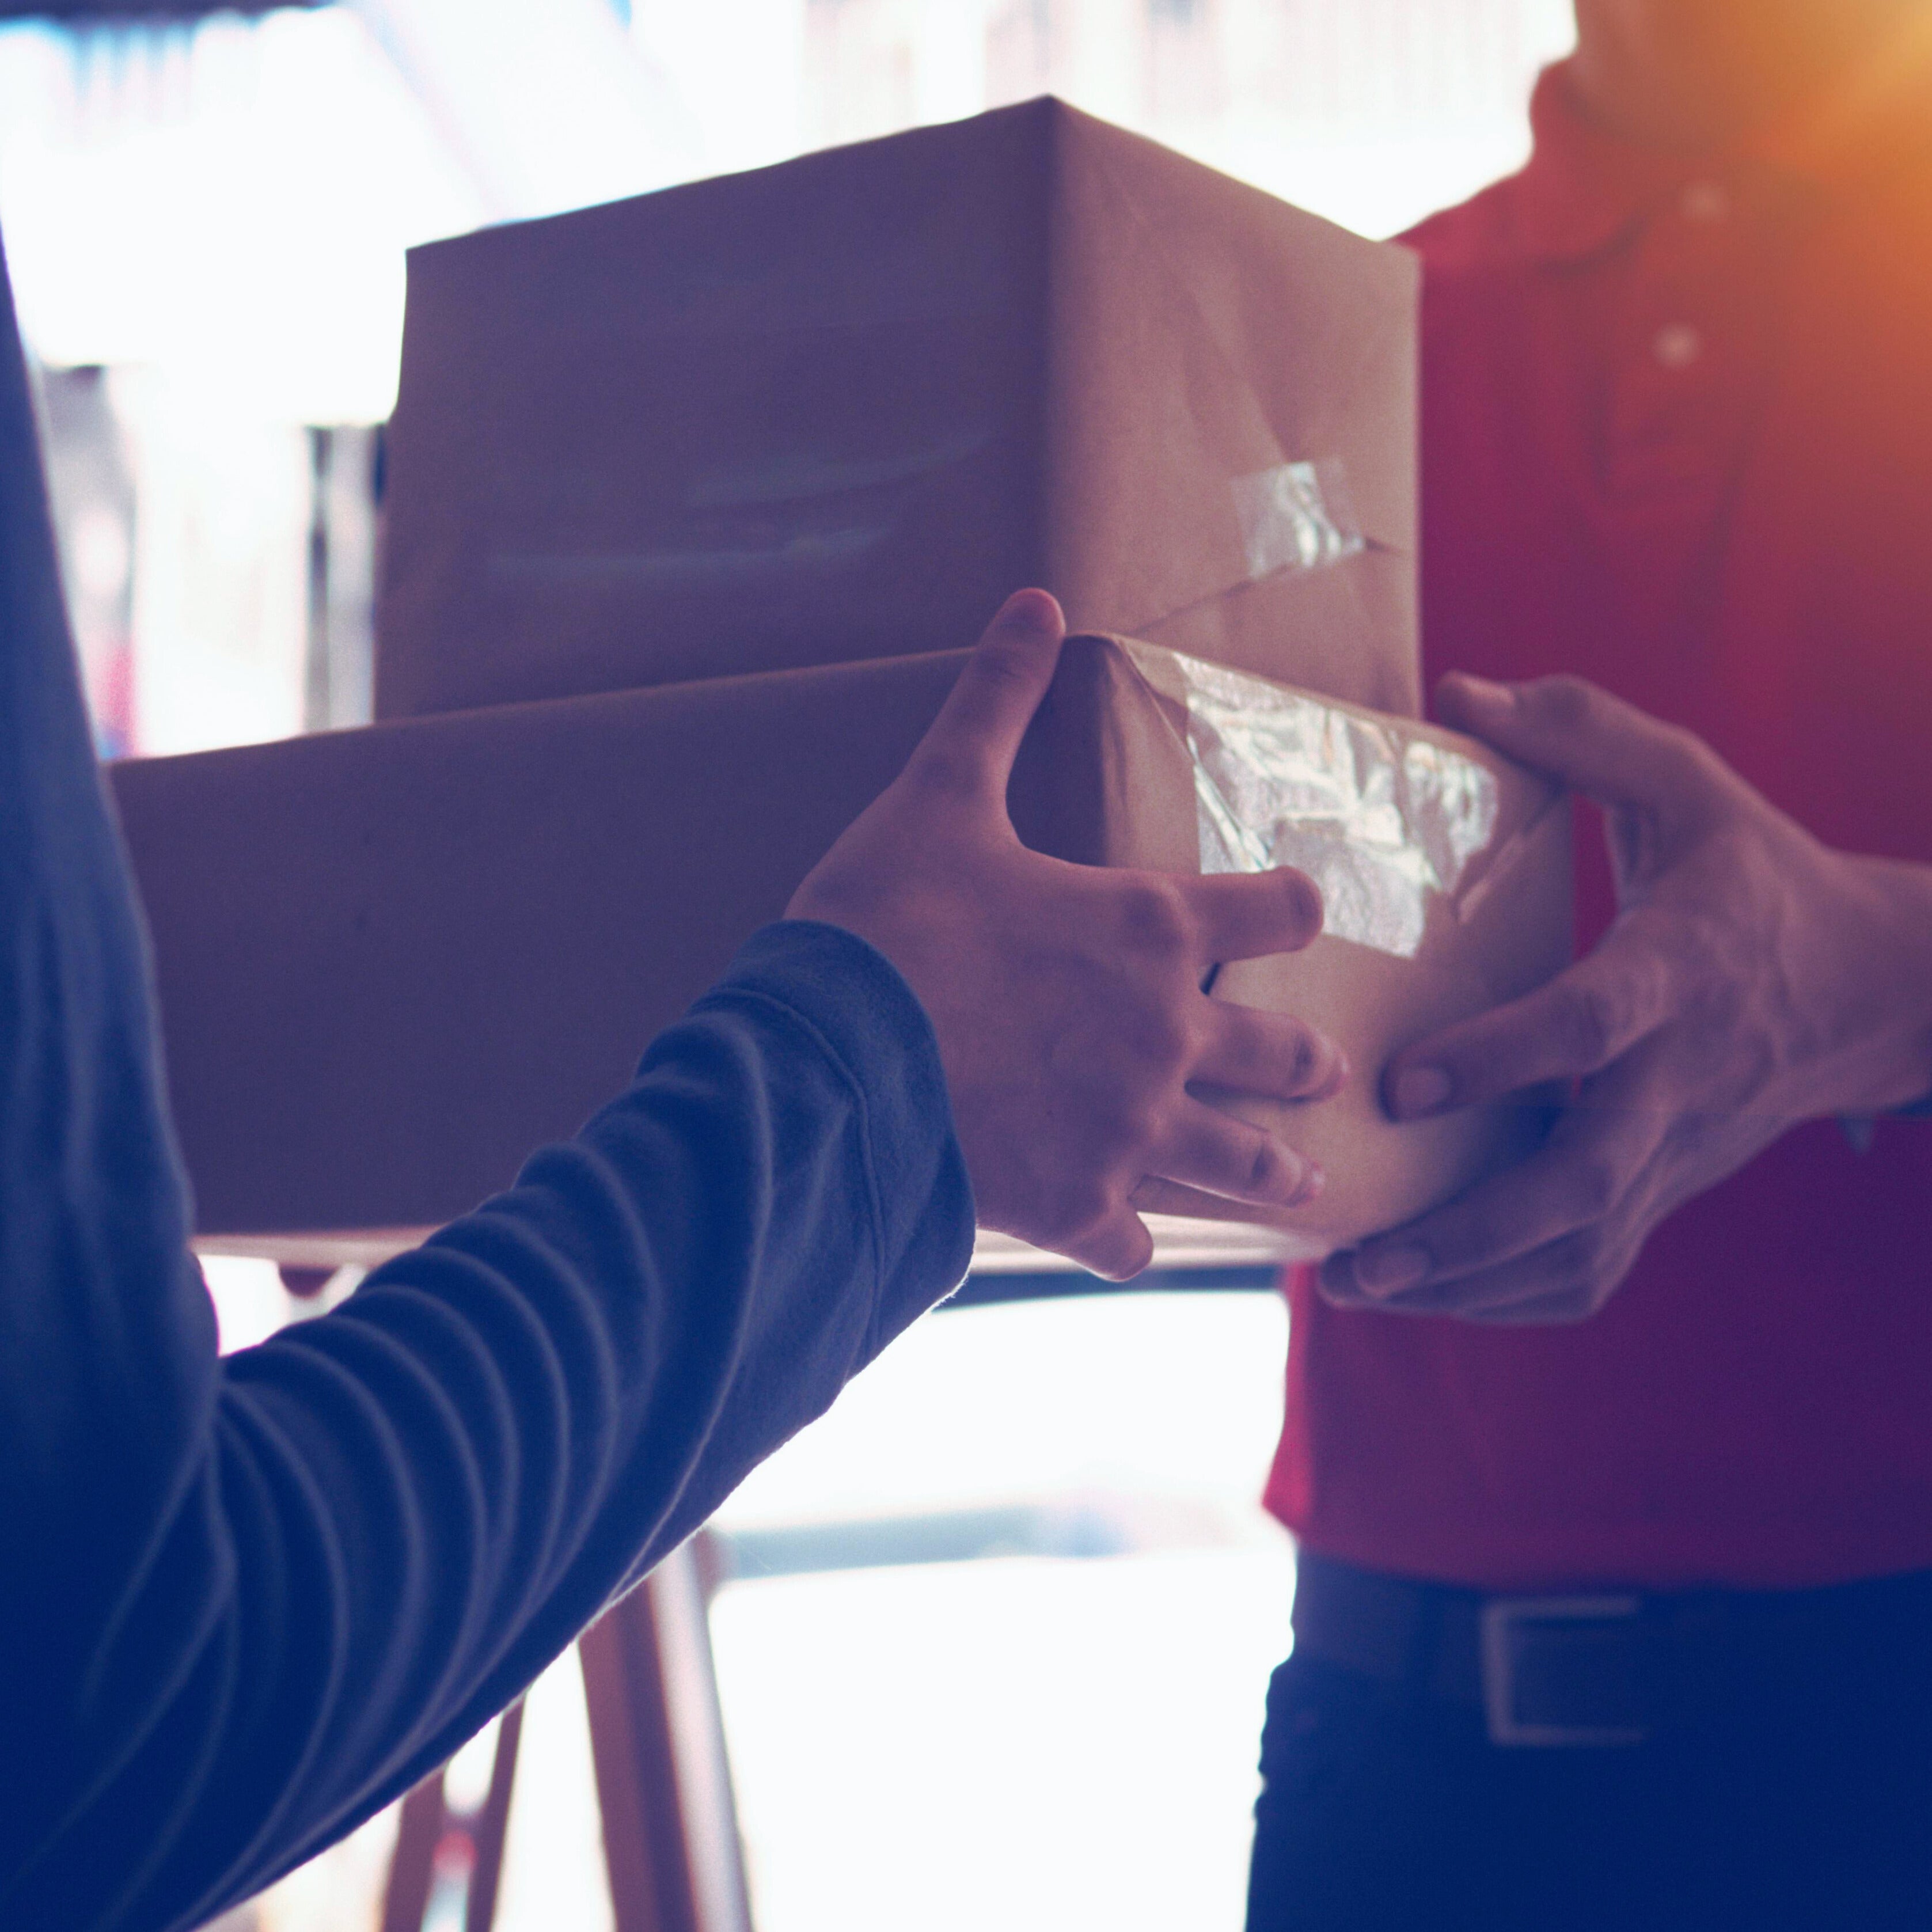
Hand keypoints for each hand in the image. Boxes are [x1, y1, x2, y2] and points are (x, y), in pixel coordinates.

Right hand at [789, 589, 1343, 1279]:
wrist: (829, 1061)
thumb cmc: (887, 923)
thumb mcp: (939, 797)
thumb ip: (995, 702)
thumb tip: (1035, 601)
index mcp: (1148, 929)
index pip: (1275, 910)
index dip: (1296, 906)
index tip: (1304, 911)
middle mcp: (1165, 1034)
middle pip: (1276, 1050)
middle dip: (1304, 1059)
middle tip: (1327, 1069)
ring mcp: (1128, 1129)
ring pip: (1234, 1161)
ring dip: (1273, 1174)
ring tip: (1305, 1190)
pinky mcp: (1076, 1205)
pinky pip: (1130, 1244)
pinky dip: (1132, 1245)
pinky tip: (1133, 1247)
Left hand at [1322, 672, 1931, 1323]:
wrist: (1871, 987)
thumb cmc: (1756, 874)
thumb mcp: (1689, 782)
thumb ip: (1582, 730)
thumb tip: (1459, 693)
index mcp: (1680, 970)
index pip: (1592, 1024)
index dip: (1503, 1058)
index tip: (1403, 1082)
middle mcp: (1678, 1078)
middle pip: (1584, 1179)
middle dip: (1467, 1229)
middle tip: (1355, 1256)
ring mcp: (1677, 1150)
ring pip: (1581, 1246)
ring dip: (1468, 1282)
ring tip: (1356, 1286)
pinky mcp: (1668, 1188)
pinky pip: (1595, 1268)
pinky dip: (1511, 1297)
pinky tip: (1426, 1293)